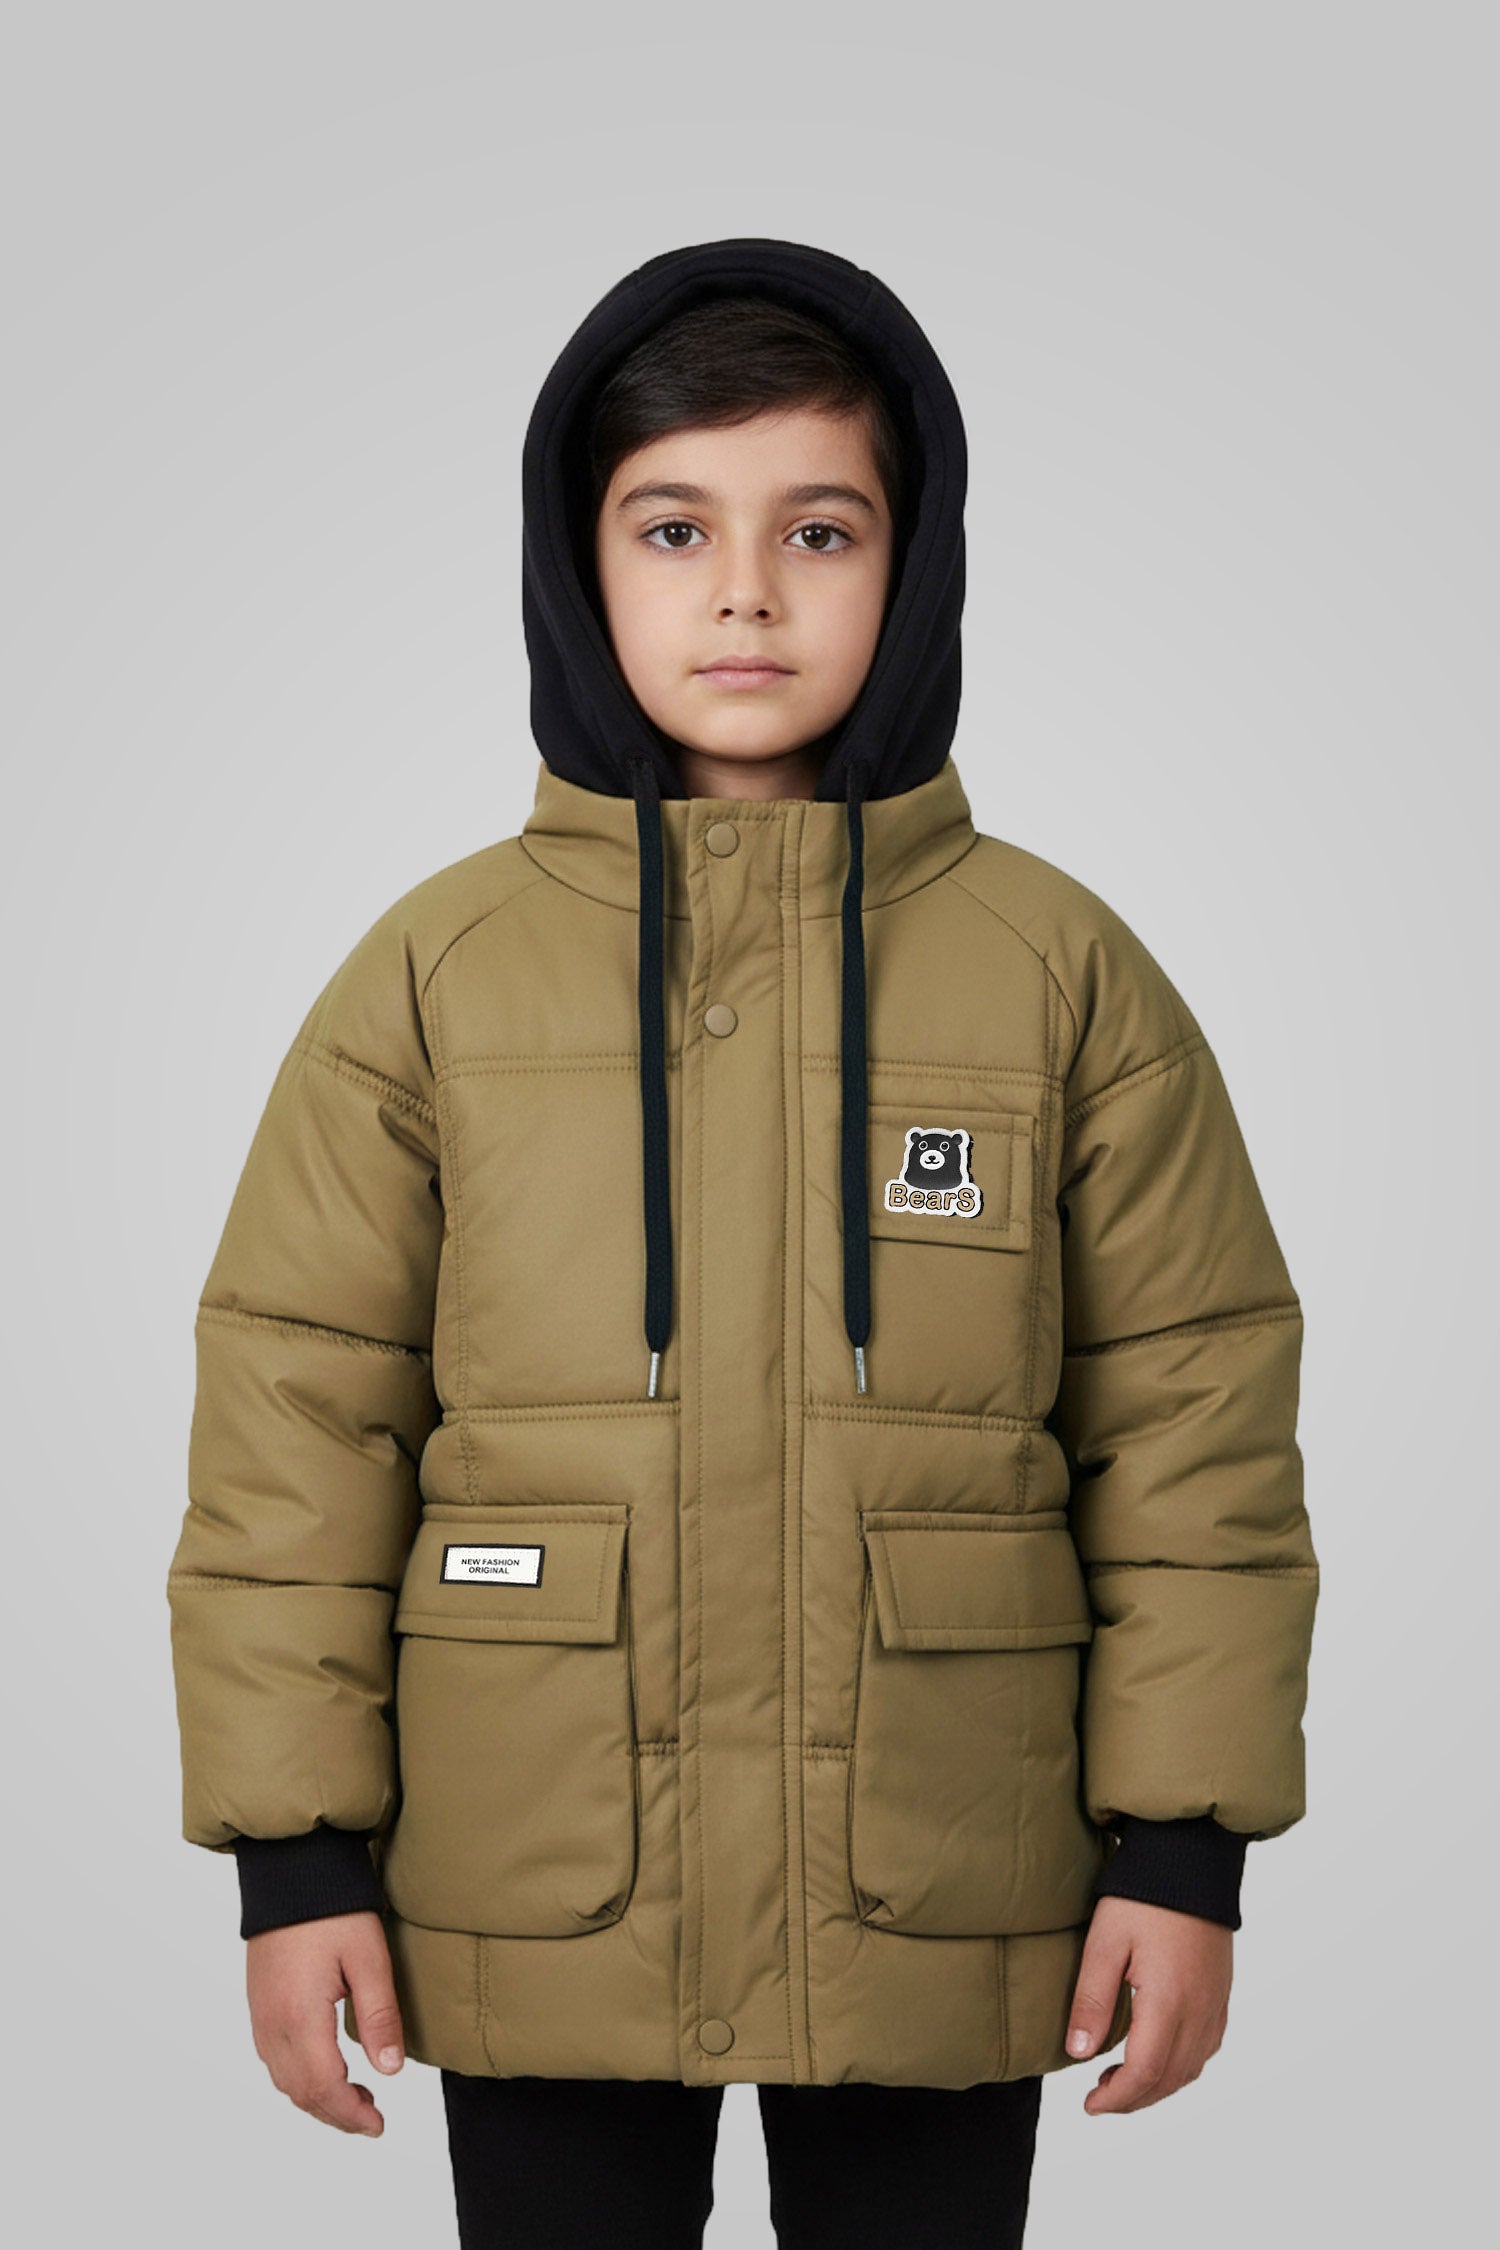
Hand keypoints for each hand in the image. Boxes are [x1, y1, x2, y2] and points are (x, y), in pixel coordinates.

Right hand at [245, 1910, 405, 2135]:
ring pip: (284, 2081)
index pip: (324, 2088)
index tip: (379, 2125)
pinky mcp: (259, 2004)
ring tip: (356, 2097)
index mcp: (300, 2017)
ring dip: (318, 2099)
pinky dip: (300, 2078)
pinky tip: (325, 2069)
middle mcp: (272, 2025)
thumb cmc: (333, 1909)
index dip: (351, 2115)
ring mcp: (260, 2016)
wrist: (290, 1871)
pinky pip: (274, 2060)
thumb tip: (390, 2071)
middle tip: (373, 2118)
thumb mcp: (369, 1957)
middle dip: (336, 2114)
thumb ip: (380, 2015)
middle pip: (300, 2093)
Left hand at [1065, 1894, 1231, 2113]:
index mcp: (1169, 2003)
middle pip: (1170, 2079)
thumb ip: (1092, 2000)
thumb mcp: (1106, 1942)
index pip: (1145, 2073)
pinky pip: (1206, 2048)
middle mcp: (1200, 2012)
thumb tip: (1079, 2055)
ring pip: (1191, 2069)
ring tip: (1121, 2080)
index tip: (1089, 2105)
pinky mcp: (1221, 1993)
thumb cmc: (1144, 1896)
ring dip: (1158, 2086)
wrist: (1192, 1860)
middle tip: (1099, 2097)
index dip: (1117, 2099)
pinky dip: (1181, 2066)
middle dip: (1134, 2099)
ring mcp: (1215, 2004)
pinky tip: (1158, 2054)